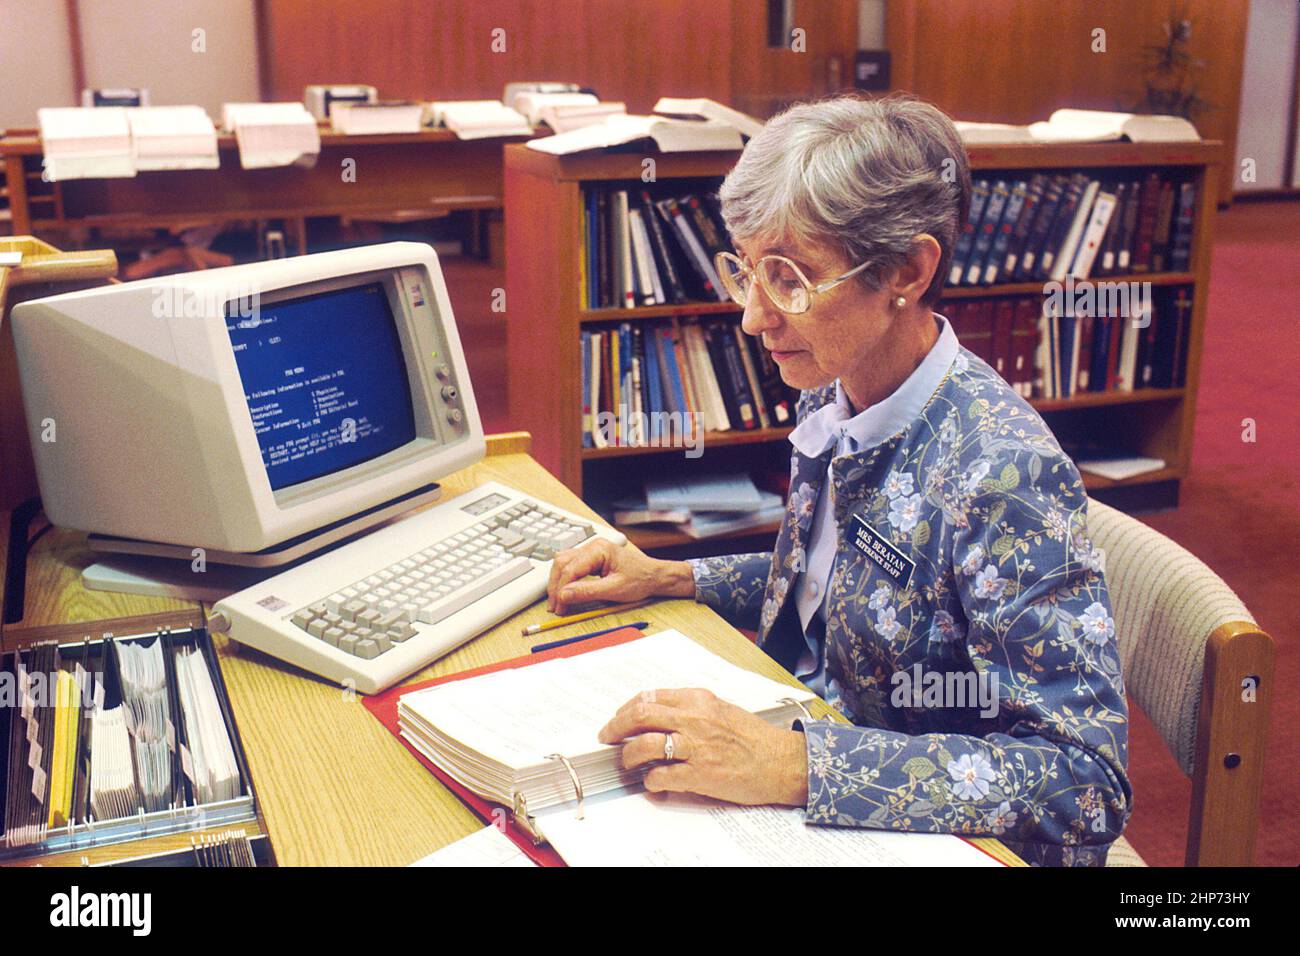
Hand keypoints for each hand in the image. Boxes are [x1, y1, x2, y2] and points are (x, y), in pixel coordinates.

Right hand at [546, 538, 692, 614]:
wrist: (654, 576)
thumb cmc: (640, 579)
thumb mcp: (614, 590)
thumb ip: (587, 592)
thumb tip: (564, 595)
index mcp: (599, 550)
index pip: (570, 569)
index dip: (561, 589)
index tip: (559, 607)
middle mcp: (592, 546)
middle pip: (562, 563)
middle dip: (556, 586)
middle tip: (556, 607)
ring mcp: (591, 551)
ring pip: (563, 563)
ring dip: (558, 582)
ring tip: (557, 602)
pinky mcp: (591, 558)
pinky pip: (571, 565)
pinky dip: (565, 579)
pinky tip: (564, 591)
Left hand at [597, 688, 808, 806]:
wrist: (780, 761)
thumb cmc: (753, 737)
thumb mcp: (720, 708)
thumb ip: (690, 709)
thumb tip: (658, 715)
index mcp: (698, 699)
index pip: (650, 696)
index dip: (627, 708)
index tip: (619, 718)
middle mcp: (694, 719)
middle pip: (640, 715)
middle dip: (616, 727)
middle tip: (608, 737)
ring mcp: (696, 747)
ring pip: (645, 745)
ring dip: (629, 755)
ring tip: (628, 762)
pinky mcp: (700, 774)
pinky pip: (661, 776)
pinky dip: (650, 781)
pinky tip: (653, 782)